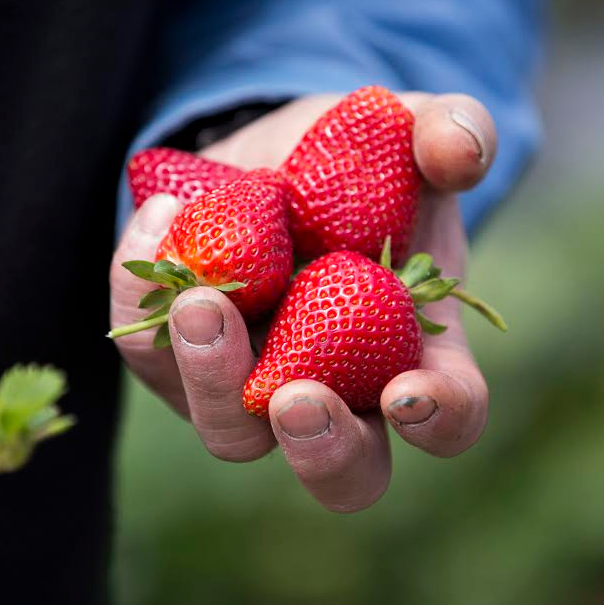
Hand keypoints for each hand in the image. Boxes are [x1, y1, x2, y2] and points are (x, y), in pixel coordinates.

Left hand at [110, 93, 496, 511]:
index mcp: (416, 353)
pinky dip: (143, 297)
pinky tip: (164, 216)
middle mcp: (336, 389)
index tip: (407, 391)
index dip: (439, 420)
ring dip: (214, 380)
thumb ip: (449, 131)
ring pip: (231, 435)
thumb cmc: (360, 162)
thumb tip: (460, 151)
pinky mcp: (179, 358)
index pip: (448, 418)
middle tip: (295, 398)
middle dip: (320, 449)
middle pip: (342, 473)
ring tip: (203, 301)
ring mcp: (253, 384)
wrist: (266, 151)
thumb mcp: (406, 131)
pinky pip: (151, 354)